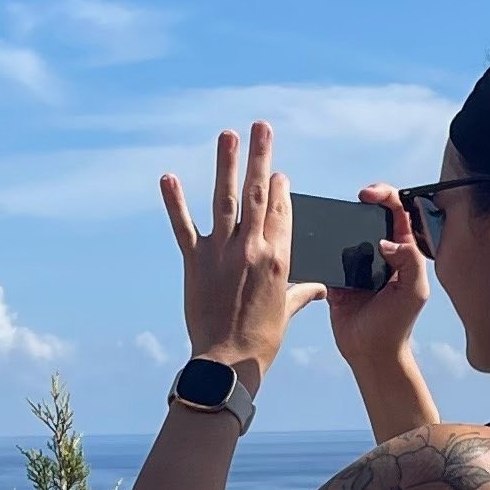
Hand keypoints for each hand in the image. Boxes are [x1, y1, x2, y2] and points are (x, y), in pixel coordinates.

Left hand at [160, 123, 325, 380]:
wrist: (227, 363)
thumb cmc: (262, 341)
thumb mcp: (287, 312)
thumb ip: (302, 292)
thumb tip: (321, 287)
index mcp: (279, 258)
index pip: (281, 210)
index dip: (279, 187)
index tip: (277, 171)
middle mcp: (252, 248)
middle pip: (258, 194)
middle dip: (261, 157)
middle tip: (262, 126)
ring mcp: (222, 253)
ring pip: (225, 199)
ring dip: (226, 164)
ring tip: (228, 135)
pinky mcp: (195, 262)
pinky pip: (183, 226)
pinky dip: (174, 202)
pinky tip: (168, 177)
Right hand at [324, 186, 431, 376]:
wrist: (371, 353)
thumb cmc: (397, 324)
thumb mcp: (414, 291)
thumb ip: (409, 261)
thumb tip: (385, 240)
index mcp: (403, 251)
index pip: (398, 211)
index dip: (385, 195)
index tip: (367, 195)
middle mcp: (381, 253)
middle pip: (371, 216)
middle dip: (362, 203)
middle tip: (354, 200)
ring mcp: (358, 264)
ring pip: (347, 232)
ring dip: (340, 223)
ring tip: (333, 220)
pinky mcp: (337, 277)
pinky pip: (328, 256)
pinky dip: (322, 247)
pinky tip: (318, 242)